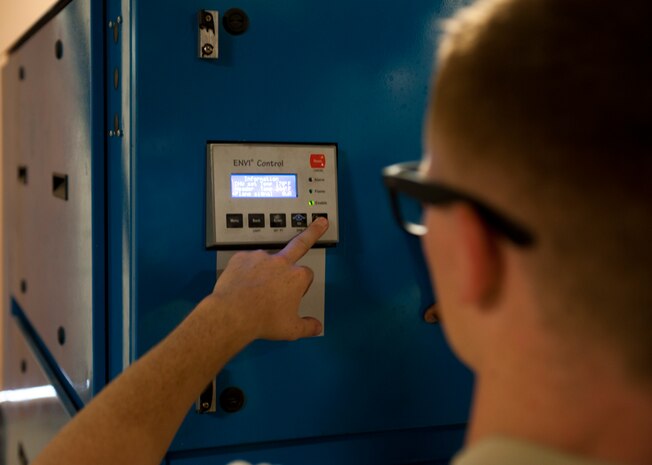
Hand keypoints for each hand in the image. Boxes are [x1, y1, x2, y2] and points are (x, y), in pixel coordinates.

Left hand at [211, 217, 328, 340]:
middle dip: (312, 232)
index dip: (301, 285)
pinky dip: (245, 271)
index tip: (294, 294)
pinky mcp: (241, 257)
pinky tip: (241, 284)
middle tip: (319, 222)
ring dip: (264, 269)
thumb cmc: (262, 320)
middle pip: (300, 243)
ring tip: (255, 287)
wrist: (233, 315)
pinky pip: (245, 262)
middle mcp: (281, 263)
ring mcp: (260, 257)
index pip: (306, 275)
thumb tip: (316, 327)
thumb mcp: (291, 329)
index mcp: (297, 277)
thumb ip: (307, 327)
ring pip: (266, 260)